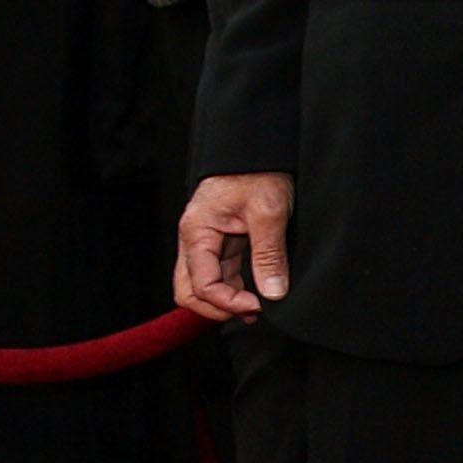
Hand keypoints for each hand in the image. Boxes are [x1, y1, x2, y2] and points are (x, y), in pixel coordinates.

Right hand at [175, 172, 293, 322]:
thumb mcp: (268, 212)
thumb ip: (269, 254)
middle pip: (190, 291)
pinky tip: (255, 293)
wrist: (257, 148)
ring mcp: (206, 242)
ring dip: (226, 300)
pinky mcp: (221, 242)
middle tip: (252, 313)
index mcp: (197, 231)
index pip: (200, 285)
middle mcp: (195, 239)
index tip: (258, 306)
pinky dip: (233, 288)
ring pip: (204, 285)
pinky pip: (219, 273)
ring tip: (259, 307)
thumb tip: (272, 293)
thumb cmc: (257, 171)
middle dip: (217, 308)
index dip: (227, 303)